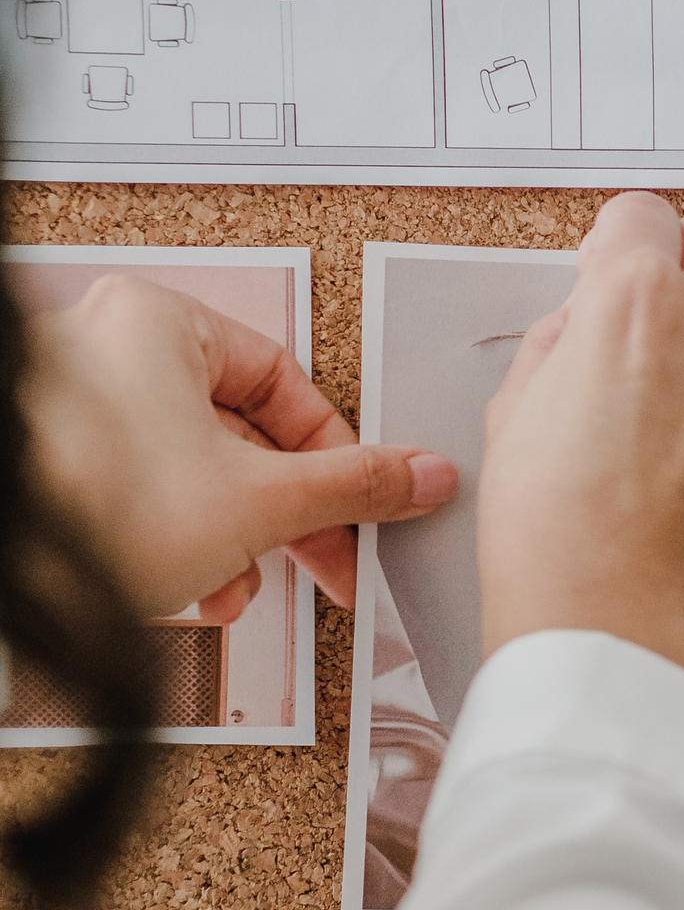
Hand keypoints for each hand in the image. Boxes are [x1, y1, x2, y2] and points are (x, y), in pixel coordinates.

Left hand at [23, 275, 456, 621]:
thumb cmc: (92, 509)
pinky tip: (191, 586)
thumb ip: (355, 486)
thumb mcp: (262, 502)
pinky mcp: (52, 460)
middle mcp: (106, 349)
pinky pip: (139, 486)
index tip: (367, 494)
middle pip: (240, 431)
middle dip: (285, 511)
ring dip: (234, 537)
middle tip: (328, 551)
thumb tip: (417, 475)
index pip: (285, 382)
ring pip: (190, 467)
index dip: (338, 453)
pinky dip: (177, 538)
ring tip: (241, 581)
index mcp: (156, 323)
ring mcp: (69, 404)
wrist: (9, 577)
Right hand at [479, 192, 683, 692]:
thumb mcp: (515, 410)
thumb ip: (559, 341)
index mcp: (634, 299)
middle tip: (637, 309)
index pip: (639, 214)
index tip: (602, 268)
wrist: (619, 623)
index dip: (612, 241)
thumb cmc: (555, 535)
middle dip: (673, 259)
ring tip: (666, 377)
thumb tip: (581, 324)